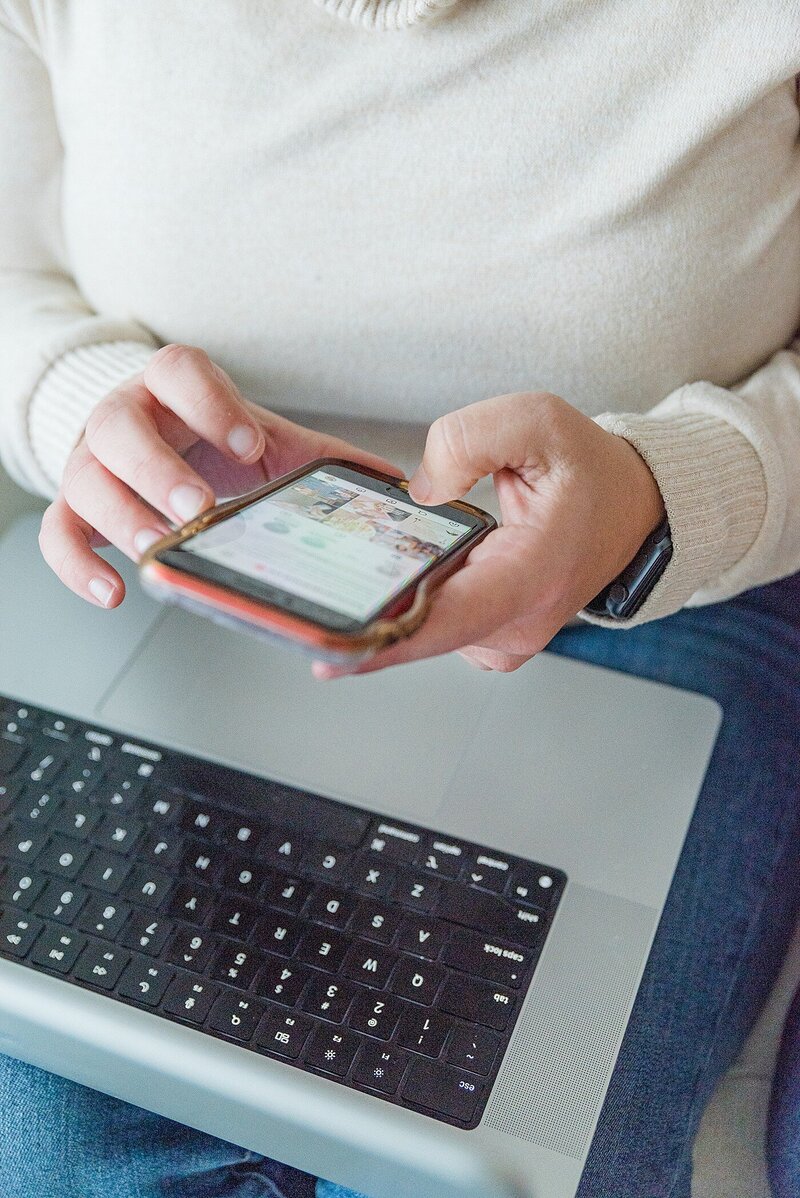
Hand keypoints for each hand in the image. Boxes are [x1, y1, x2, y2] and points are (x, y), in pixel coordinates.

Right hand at [39, 343, 397, 605]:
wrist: (162, 438)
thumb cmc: (215, 441)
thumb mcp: (267, 443)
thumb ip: (323, 461)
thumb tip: (397, 488)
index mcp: (174, 386)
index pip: (178, 370)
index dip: (210, 404)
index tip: (250, 445)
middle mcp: (125, 414)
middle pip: (119, 427)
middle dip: (158, 469)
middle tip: (197, 508)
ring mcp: (93, 460)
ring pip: (85, 479)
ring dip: (122, 518)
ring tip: (162, 550)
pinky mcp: (76, 504)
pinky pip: (59, 532)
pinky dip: (78, 565)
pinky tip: (113, 591)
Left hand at [316, 391, 664, 676]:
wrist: (629, 508)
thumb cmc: (589, 470)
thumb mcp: (537, 421)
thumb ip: (468, 439)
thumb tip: (419, 492)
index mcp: (532, 576)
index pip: (447, 621)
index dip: (384, 641)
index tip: (330, 654)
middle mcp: (517, 624)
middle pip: (420, 629)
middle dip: (365, 608)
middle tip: (314, 578)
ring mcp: (504, 640)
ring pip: (423, 628)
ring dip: (388, 599)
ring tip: (367, 558)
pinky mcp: (490, 640)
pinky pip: (435, 625)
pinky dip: (410, 601)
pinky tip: (402, 568)